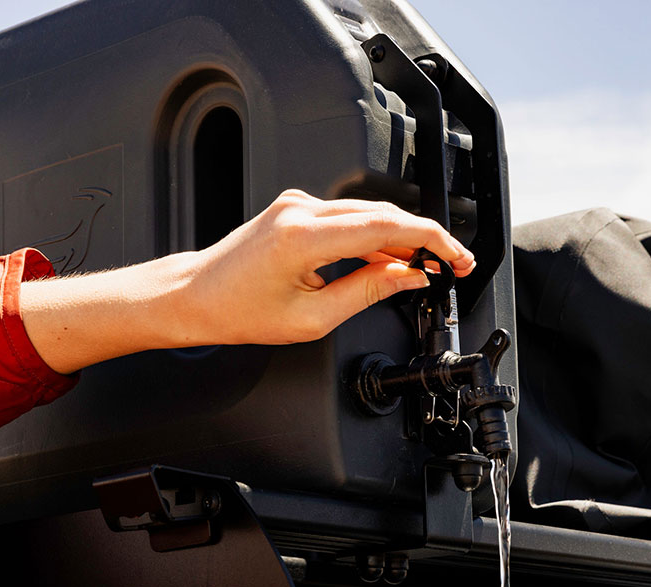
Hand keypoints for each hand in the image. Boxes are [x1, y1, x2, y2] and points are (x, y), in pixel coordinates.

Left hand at [166, 189, 474, 345]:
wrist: (194, 296)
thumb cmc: (238, 311)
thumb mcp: (313, 318)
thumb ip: (369, 292)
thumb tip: (410, 277)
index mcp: (304, 237)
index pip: (387, 226)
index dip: (431, 240)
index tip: (456, 257)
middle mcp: (301, 210)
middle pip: (383, 215)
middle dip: (424, 239)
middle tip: (451, 266)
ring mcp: (298, 205)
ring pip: (368, 214)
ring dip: (401, 238)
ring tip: (427, 267)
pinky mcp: (296, 209)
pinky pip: (348, 217)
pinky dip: (374, 236)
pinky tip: (391, 258)